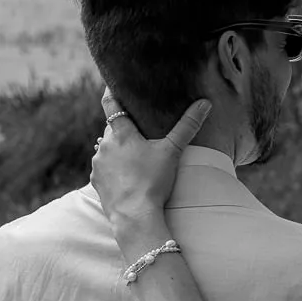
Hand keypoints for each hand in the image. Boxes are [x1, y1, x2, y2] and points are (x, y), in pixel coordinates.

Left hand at [89, 88, 209, 242]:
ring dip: (117, 151)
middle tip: (136, 129)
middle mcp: (105, 145)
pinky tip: (125, 176)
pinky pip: (103, 169)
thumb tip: (205, 103)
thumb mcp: (172, 152)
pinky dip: (112, 169)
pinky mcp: (96, 182)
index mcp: (121, 133)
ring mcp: (98, 164)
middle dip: (123, 129)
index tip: (110, 84)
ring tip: (133, 157)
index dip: (111, 92)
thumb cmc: (153, 181)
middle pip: (112, 129)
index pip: (111, 104)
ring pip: (107, 150)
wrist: (134, 216)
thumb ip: (188, 126)